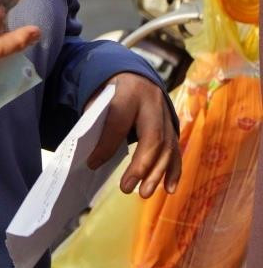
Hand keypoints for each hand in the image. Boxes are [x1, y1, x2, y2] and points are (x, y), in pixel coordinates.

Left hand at [87, 73, 179, 197]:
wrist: (133, 74)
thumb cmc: (110, 92)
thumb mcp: (99, 97)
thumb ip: (96, 121)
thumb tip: (91, 155)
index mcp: (129, 92)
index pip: (119, 122)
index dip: (106, 145)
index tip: (92, 163)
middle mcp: (154, 103)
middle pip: (152, 137)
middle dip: (141, 166)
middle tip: (126, 188)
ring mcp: (167, 115)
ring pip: (168, 147)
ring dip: (157, 173)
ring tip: (144, 193)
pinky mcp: (174, 126)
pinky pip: (176, 150)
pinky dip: (173, 170)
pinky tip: (169, 189)